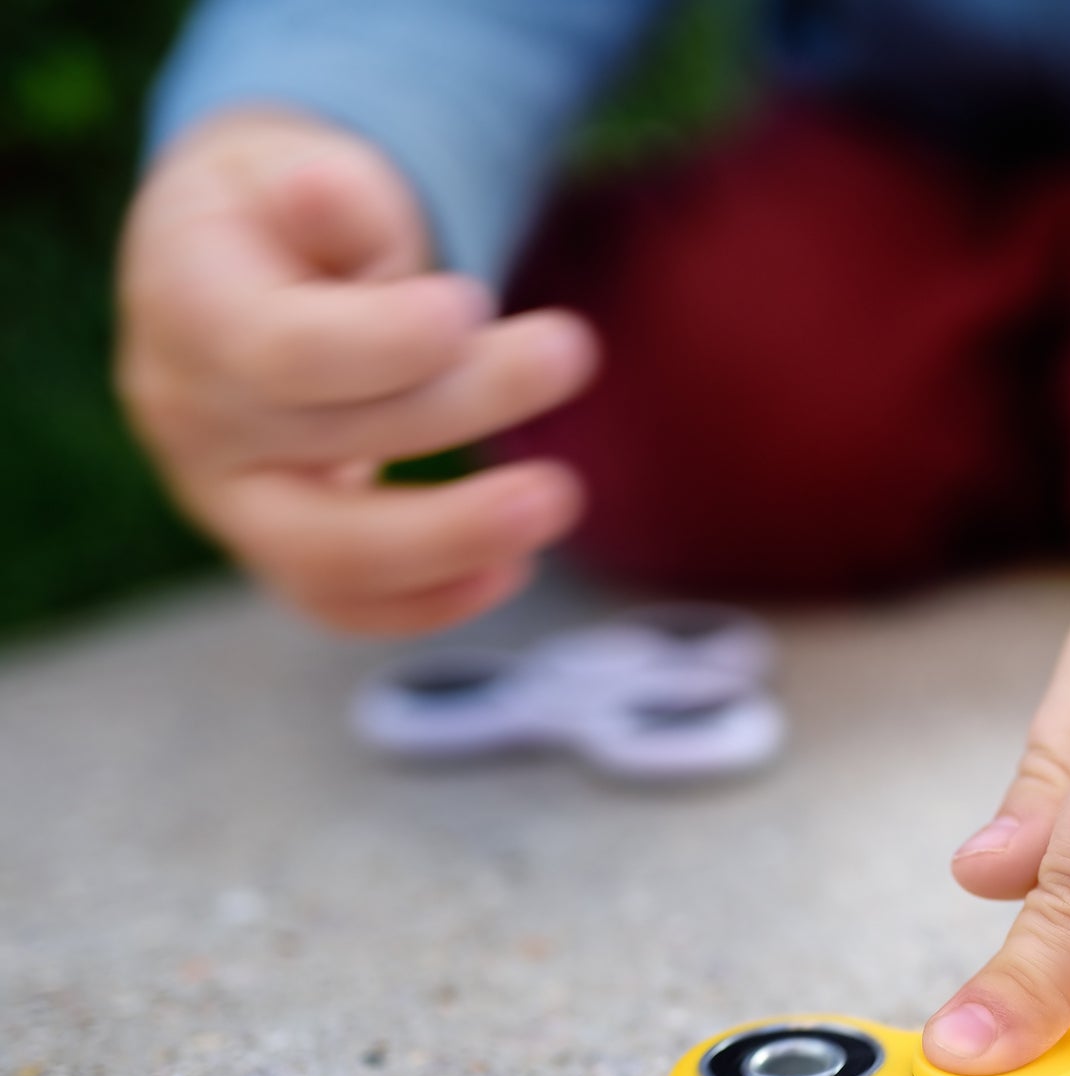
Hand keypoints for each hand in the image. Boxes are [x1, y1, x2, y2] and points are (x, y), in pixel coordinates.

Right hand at [118, 109, 597, 634]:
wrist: (233, 275)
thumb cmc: (290, 217)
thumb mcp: (300, 168)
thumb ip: (332, 194)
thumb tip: (331, 193)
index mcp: (186, 307)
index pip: (280, 350)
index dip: (385, 340)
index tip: (474, 303)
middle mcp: (190, 418)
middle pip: (324, 443)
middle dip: (464, 402)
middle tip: (573, 350)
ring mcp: (227, 497)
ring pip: (326, 557)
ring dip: (452, 537)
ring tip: (557, 497)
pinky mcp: (275, 547)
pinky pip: (340, 603)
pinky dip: (428, 601)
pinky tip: (512, 568)